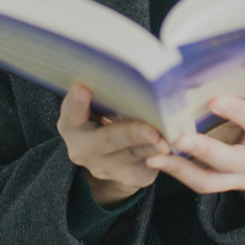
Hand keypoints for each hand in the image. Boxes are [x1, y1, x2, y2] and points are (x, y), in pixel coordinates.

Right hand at [57, 83, 169, 208]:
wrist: (110, 153)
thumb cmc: (105, 113)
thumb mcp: (98, 102)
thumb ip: (106, 91)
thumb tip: (134, 67)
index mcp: (72, 124)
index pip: (71, 112)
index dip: (76, 101)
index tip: (81, 88)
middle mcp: (84, 149)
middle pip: (109, 139)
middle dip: (131, 134)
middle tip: (151, 130)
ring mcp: (106, 167)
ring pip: (133, 155)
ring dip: (152, 147)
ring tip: (167, 142)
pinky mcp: (130, 176)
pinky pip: (148, 165)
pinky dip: (162, 154)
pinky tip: (173, 146)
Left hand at [145, 95, 244, 209]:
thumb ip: (234, 87)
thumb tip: (201, 66)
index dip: (238, 111)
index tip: (214, 100)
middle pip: (233, 159)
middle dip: (205, 149)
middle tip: (179, 138)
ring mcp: (244, 176)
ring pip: (211, 179)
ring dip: (182, 167)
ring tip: (157, 155)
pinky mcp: (226, 184)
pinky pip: (200, 182)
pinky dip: (178, 171)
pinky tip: (158, 159)